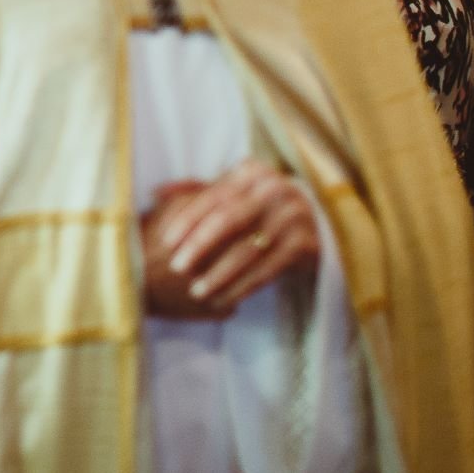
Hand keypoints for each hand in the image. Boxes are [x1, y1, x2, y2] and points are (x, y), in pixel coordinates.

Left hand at [150, 159, 319, 315]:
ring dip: (219, 274)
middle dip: (199, 246)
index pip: (213, 197)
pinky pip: (267, 270)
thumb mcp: (234, 194)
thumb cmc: (259, 210)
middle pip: (228, 220)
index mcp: (252, 172)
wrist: (317, 225)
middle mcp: (275, 189)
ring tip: (197, 290)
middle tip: (177, 267)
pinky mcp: (306, 244)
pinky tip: (225, 300)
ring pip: (247, 249)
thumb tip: (155, 192)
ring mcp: (294, 216)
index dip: (187, 220)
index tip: (166, 242)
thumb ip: (197, 192)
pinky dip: (243, 286)